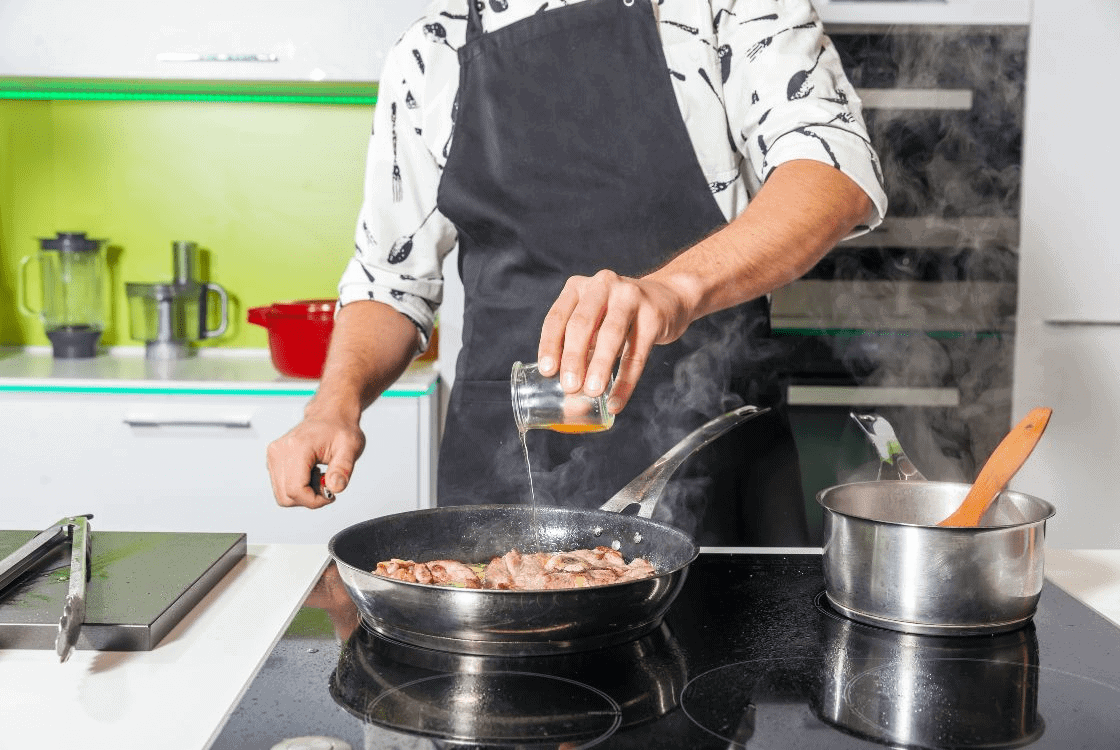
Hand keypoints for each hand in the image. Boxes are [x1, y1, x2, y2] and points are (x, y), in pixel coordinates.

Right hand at [266, 410, 365, 508]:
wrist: (330, 415)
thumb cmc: (340, 428)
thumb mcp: (350, 447)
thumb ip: (343, 469)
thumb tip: (334, 488)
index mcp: (297, 447)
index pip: (295, 489)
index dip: (314, 500)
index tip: (330, 495)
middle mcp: (279, 451)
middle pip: (286, 496)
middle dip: (309, 499)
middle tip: (326, 484)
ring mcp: (274, 455)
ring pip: (282, 494)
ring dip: (303, 494)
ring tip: (319, 476)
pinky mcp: (273, 460)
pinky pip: (281, 486)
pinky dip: (297, 487)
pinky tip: (311, 473)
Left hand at [536, 269, 693, 413]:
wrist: (667, 298)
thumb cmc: (619, 316)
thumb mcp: (594, 320)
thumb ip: (580, 348)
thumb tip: (567, 391)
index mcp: (578, 287)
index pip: (557, 317)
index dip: (550, 345)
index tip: (547, 371)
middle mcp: (602, 286)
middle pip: (582, 323)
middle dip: (573, 357)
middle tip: (569, 386)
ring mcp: (629, 297)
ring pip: (611, 334)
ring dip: (599, 366)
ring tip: (592, 392)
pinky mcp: (653, 315)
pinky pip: (637, 353)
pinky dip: (625, 381)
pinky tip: (616, 400)